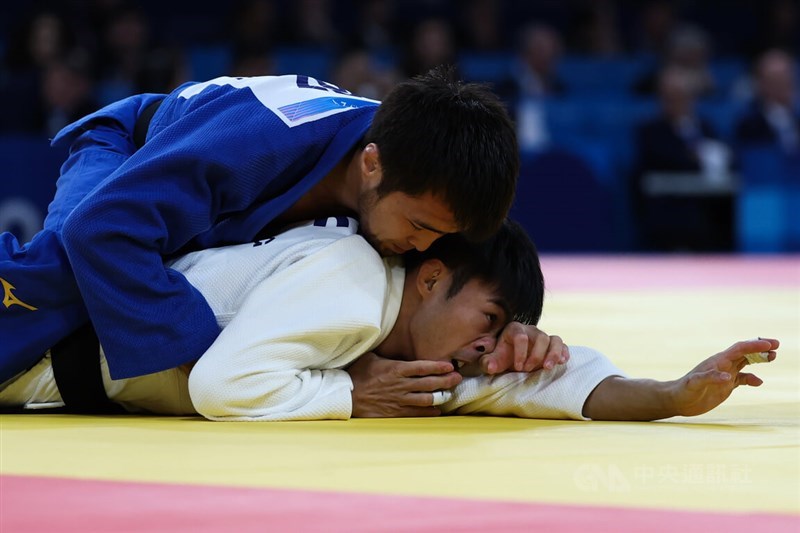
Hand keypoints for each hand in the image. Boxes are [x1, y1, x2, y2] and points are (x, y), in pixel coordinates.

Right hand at [346, 352, 462, 416]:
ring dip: (441, 396)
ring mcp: (399, 400)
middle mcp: (401, 385)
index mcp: (396, 369)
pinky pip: (417, 413)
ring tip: (450, 393)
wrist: (346, 397)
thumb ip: (386, 353)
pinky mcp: (396, 413)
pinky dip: (429, 412)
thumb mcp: (371, 357)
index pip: (422, 367)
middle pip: (429, 383)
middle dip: (446, 380)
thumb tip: (391, 342)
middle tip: (457, 378)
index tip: (449, 366)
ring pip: (426, 398)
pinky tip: (437, 410)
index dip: (438, 366)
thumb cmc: (357, 375)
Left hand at [478, 322, 569, 373]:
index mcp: (515, 329)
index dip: (520, 353)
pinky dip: (564, 353)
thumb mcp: (493, 361)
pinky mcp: (553, 346)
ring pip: (554, 339)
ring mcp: (543, 337)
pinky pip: (562, 345)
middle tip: (528, 370)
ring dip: (553, 354)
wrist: (512, 360)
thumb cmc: (501, 358)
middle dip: (535, 355)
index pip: (521, 337)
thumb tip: (490, 367)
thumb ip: (488, 362)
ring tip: (548, 368)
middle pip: (540, 337)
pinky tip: (562, 362)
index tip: (517, 367)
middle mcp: (531, 330)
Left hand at [671, 338, 778, 416]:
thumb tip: (728, 377)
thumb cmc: (683, 390)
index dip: (754, 346)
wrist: (677, 400)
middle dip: (760, 348)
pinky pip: (742, 379)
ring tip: (773, 357)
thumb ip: (710, 378)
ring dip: (759, 359)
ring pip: (745, 363)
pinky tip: (759, 382)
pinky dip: (752, 379)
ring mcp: (725, 375)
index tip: (769, 345)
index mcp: (717, 361)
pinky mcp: (726, 385)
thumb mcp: (694, 384)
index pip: (739, 349)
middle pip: (745, 352)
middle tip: (776, 345)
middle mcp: (723, 365)